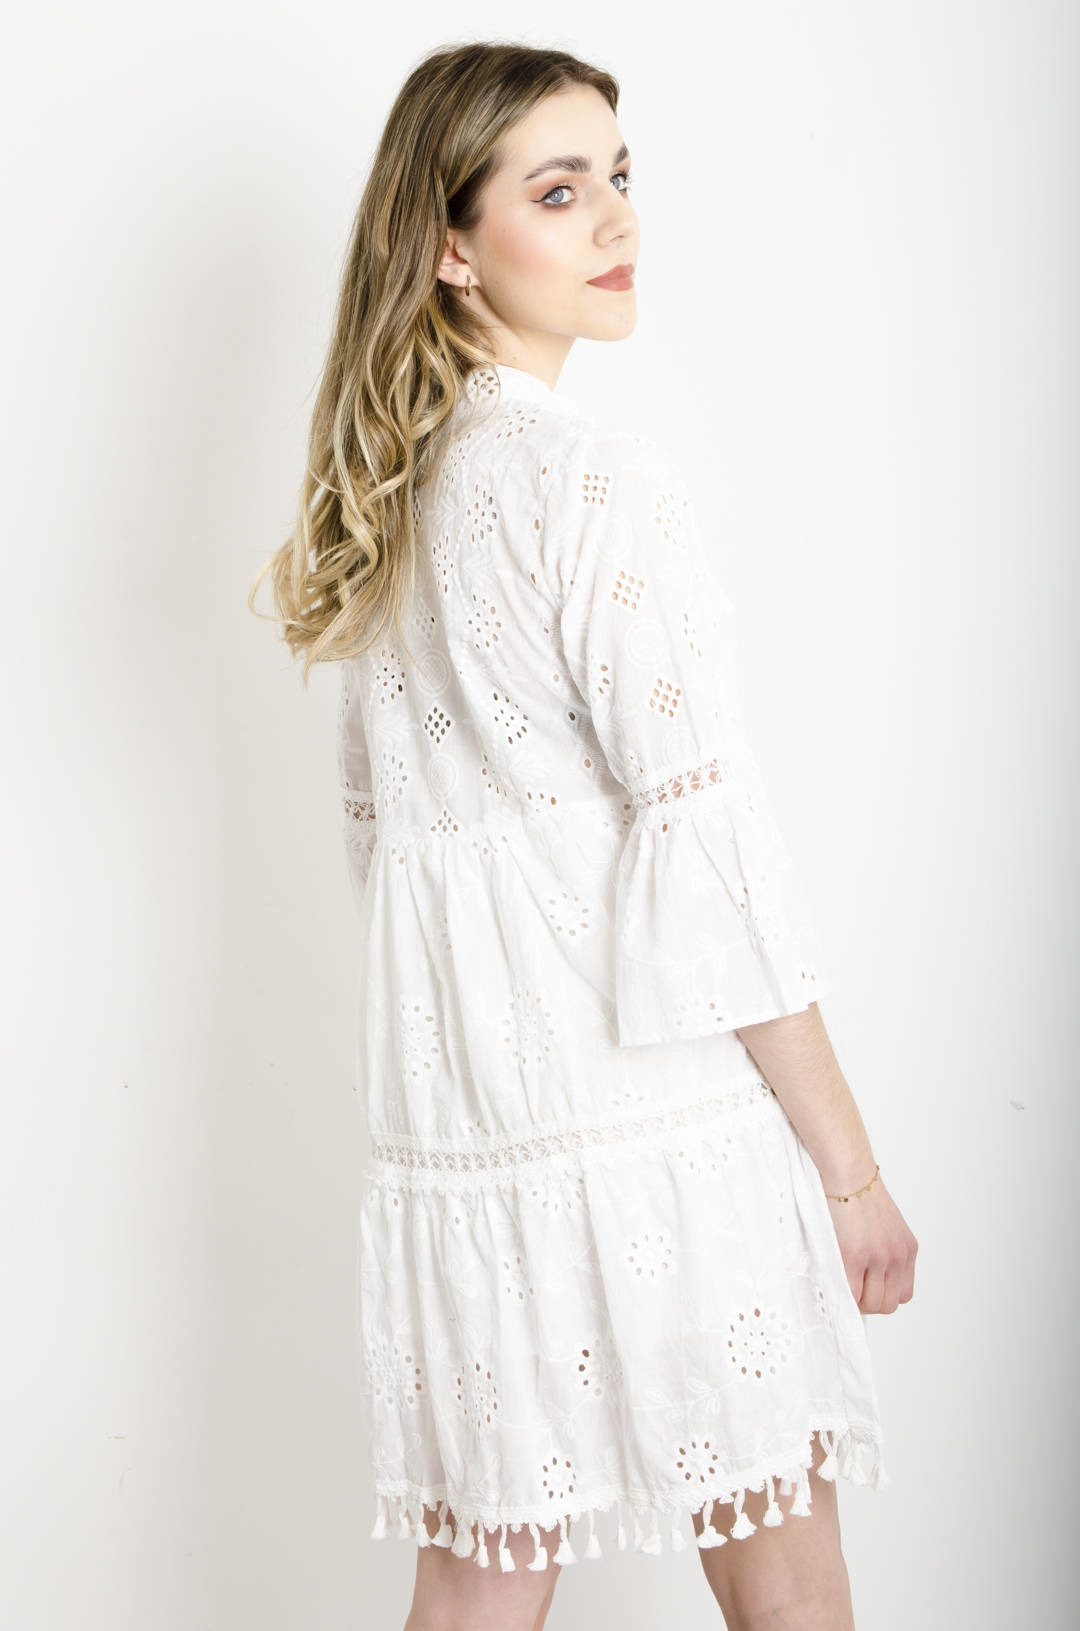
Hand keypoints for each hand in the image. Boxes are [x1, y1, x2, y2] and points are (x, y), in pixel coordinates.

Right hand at [824, 1174, 917, 1314]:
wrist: (846, 1169)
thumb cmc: (855, 1190)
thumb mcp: (882, 1224)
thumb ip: (881, 1250)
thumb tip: (865, 1277)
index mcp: (907, 1248)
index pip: (903, 1294)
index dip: (881, 1295)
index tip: (864, 1287)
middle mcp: (898, 1256)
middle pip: (888, 1304)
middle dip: (868, 1302)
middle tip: (849, 1286)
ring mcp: (878, 1257)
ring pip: (871, 1304)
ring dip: (855, 1300)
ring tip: (841, 1280)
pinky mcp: (855, 1255)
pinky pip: (851, 1294)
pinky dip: (842, 1294)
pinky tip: (833, 1277)